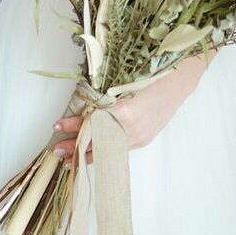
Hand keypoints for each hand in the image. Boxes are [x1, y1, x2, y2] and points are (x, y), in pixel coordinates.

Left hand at [53, 55, 213, 165]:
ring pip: (108, 149)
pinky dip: (103, 154)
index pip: (93, 123)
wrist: (179, 80)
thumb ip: (104, 97)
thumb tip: (81, 104)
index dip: (74, 125)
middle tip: (56, 150)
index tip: (57, 125)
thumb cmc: (151, 75)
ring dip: (87, 154)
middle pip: (98, 141)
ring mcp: (140, 136)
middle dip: (76, 146)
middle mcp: (133, 128)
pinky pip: (119, 149)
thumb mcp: (123, 82)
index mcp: (126, 112)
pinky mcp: (144, 139)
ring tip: (68, 160)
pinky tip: (90, 158)